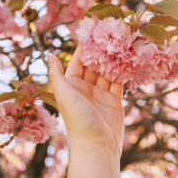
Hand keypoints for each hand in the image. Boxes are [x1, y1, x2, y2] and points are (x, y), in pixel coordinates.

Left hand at [47, 43, 124, 177]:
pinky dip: (122, 72)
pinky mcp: (114, 101)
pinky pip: (118, 82)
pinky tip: (128, 59)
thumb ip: (57, 74)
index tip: (92, 32)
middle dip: (101, 51)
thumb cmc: (78, 120)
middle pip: (93, 65)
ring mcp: (101, 95)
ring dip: (113, 59)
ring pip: (107, 72)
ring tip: (122, 43)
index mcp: (71, 86)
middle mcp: (85, 89)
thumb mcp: (64, 94)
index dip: (84, 48)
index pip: (77, 62)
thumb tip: (49, 53)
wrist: (97, 146)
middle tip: (111, 34)